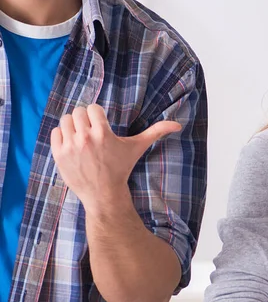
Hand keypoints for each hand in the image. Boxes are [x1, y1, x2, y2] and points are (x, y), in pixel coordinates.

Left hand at [51, 104, 180, 212]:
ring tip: (81, 138)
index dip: (97, 116)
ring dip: (72, 126)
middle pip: (77, 111)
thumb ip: (156, 132)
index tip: (101, 126)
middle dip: (84, 120)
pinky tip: (73, 145)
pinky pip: (55, 132)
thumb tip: (178, 125)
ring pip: (65, 120)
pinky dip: (62, 136)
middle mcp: (85, 138)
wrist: (104, 193)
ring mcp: (70, 147)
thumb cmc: (122, 168)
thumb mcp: (138, 148)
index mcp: (103, 133)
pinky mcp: (59, 155)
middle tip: (91, 133)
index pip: (92, 108)